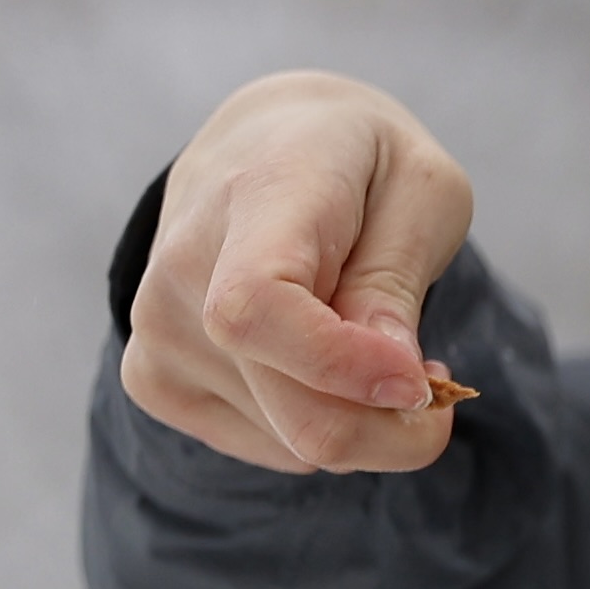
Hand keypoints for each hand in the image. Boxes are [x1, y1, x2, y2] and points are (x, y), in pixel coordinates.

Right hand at [118, 71, 475, 474]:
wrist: (265, 142)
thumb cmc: (361, 166)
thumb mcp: (421, 189)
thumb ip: (396, 277)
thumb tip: (389, 376)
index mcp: (258, 198)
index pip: (258, 309)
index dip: (345, 366)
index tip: (422, 376)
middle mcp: (183, 266)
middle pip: (290, 407)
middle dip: (394, 427)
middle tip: (437, 382)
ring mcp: (155, 329)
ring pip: (289, 440)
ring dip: (362, 418)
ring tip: (375, 345)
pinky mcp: (152, 377)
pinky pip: (264, 446)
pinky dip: (316, 427)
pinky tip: (325, 367)